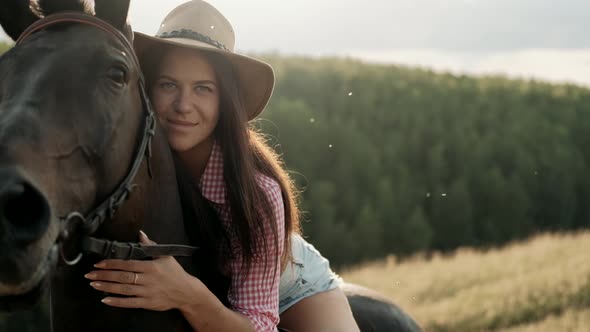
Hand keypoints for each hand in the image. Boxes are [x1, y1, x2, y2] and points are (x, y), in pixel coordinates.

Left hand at [85, 231, 205, 310]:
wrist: (186, 292)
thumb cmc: (175, 273)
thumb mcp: (166, 256)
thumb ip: (151, 245)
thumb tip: (140, 233)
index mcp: (151, 267)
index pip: (128, 264)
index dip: (112, 263)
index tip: (99, 262)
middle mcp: (148, 280)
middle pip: (122, 277)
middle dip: (104, 275)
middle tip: (89, 274)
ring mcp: (147, 292)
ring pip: (124, 290)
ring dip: (107, 287)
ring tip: (94, 284)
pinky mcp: (147, 303)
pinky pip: (129, 303)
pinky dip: (117, 302)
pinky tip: (105, 300)